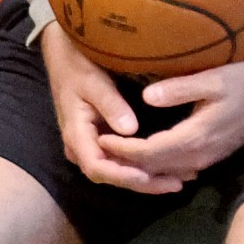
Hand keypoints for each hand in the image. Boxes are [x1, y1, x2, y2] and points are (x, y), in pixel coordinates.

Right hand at [44, 21, 174, 193]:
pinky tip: (166, 169)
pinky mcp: (102, 142)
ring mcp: (91, 147)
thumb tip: (131, 129)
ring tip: (178, 180)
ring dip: (146, 179)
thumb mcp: (93, 81)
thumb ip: (111, 105)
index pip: (97, 167)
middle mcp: (82, 148)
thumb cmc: (77, 67)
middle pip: (111, 176)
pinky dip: (142, 167)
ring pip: (118, 172)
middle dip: (143, 183)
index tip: (147, 175)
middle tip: (176, 185)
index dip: (122, 175)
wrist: (65, 58)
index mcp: (76, 135)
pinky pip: (121, 161)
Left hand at [96, 60, 243, 186]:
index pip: (147, 153)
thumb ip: (179, 88)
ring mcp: (205, 160)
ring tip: (112, 152)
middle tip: (96, 147)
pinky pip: (174, 169)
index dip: (121, 149)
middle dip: (122, 162)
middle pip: (150, 169)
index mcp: (194, 138)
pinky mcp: (209, 157)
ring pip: (162, 172)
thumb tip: (147, 97)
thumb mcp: (214, 78)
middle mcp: (198, 156)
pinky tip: (140, 154)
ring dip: (136, 166)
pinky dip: (153, 166)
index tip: (98, 137)